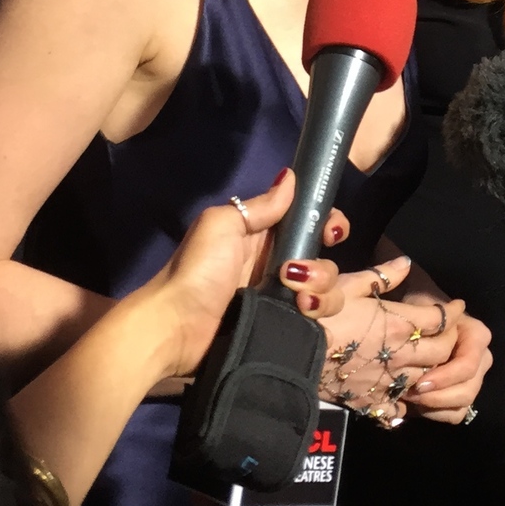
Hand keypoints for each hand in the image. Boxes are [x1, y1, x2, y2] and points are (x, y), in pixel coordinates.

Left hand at [130, 171, 350, 384]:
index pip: (311, 225)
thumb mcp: (223, 226)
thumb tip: (291, 176)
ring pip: (326, 293)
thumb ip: (261, 206)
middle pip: (325, 261)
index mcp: (264, 237)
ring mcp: (281, 301)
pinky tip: (302, 315)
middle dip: (322, 267)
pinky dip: (318, 318)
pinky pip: (317, 323)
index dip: (328, 225)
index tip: (330, 233)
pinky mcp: (282, 329)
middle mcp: (278, 267)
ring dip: (321, 292)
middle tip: (294, 273)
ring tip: (297, 300)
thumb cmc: (197, 270)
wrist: (174, 328)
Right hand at [316, 273, 490, 425]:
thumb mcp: (346, 285)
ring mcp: (390, 383)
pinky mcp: (375, 403)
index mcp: (399, 323)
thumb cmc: (319, 315)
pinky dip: (409, 398)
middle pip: (442, 350)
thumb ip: (381, 275)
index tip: (456, 306)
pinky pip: (403, 406)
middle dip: (450, 338)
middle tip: (447, 331)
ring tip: (430, 359)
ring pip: (429, 378)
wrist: (291, 356)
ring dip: (434, 368)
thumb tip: (406, 263)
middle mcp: (402, 355)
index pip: (440, 318)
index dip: (451, 311)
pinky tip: (405, 391)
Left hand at [407, 309, 491, 423]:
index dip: (444, 378)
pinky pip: (455, 414)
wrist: (419, 321)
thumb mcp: (424, 304)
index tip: (418, 383)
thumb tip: (449, 316)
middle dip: (436, 397)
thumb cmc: (421, 309)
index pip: (467, 366)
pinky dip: (436, 413)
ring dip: (434, 406)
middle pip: (467, 391)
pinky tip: (418, 403)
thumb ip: (436, 314)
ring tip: (410, 396)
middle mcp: (482, 359)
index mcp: (478, 336)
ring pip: (462, 406)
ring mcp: (475, 379)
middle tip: (409, 393)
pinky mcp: (464, 394)